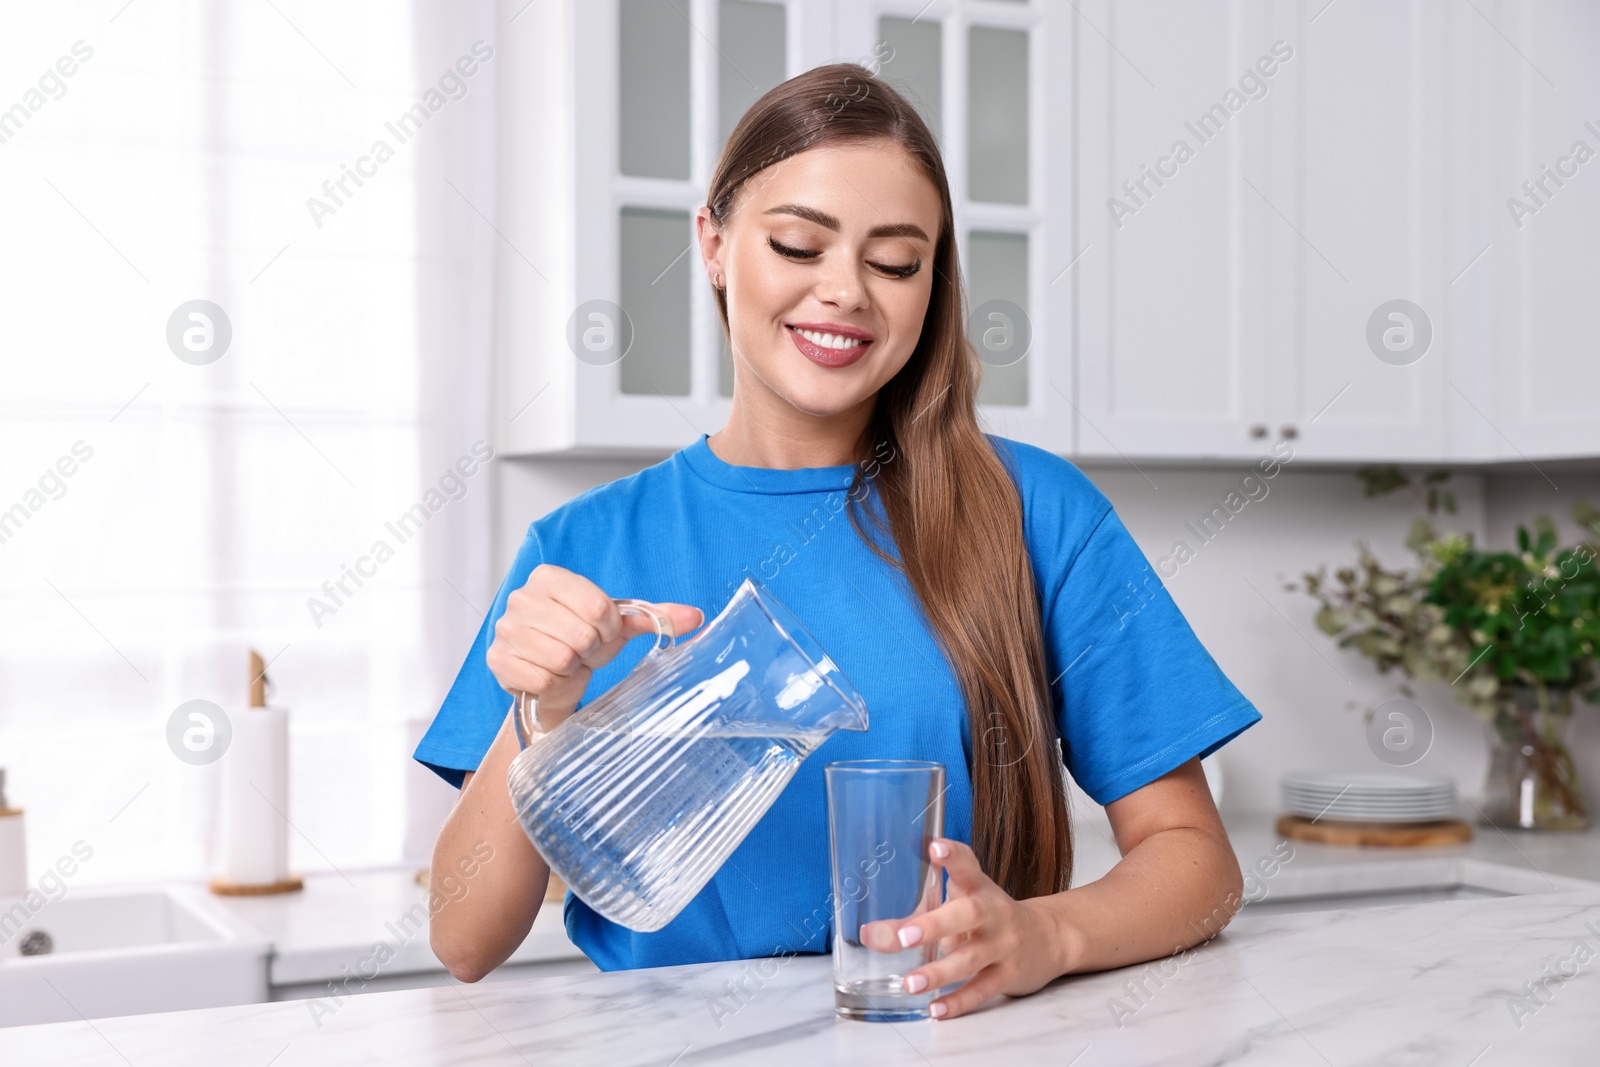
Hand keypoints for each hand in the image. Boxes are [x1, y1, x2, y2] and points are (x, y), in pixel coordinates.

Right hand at [484, 563, 703, 730]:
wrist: (552, 676)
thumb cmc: (583, 641)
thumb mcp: (618, 625)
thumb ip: (655, 616)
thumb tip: (697, 617)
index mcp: (549, 577)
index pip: (597, 606)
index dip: (608, 628)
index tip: (601, 632)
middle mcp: (521, 597)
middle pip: (581, 633)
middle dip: (591, 650)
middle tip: (582, 651)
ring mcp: (506, 628)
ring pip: (562, 658)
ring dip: (572, 668)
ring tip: (567, 662)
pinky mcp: (497, 660)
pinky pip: (543, 678)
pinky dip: (555, 684)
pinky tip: (549, 675)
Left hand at [860, 839, 1076, 1019]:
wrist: (1048, 938)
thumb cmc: (990, 917)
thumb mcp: (962, 904)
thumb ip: (916, 916)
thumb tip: (870, 934)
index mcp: (979, 888)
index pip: (968, 865)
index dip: (952, 855)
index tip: (934, 847)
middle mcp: (993, 913)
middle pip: (969, 914)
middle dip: (934, 924)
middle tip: (903, 936)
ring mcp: (1003, 946)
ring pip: (972, 958)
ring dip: (939, 972)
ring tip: (910, 983)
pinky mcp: (1009, 976)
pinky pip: (982, 990)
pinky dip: (958, 1002)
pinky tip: (935, 1009)